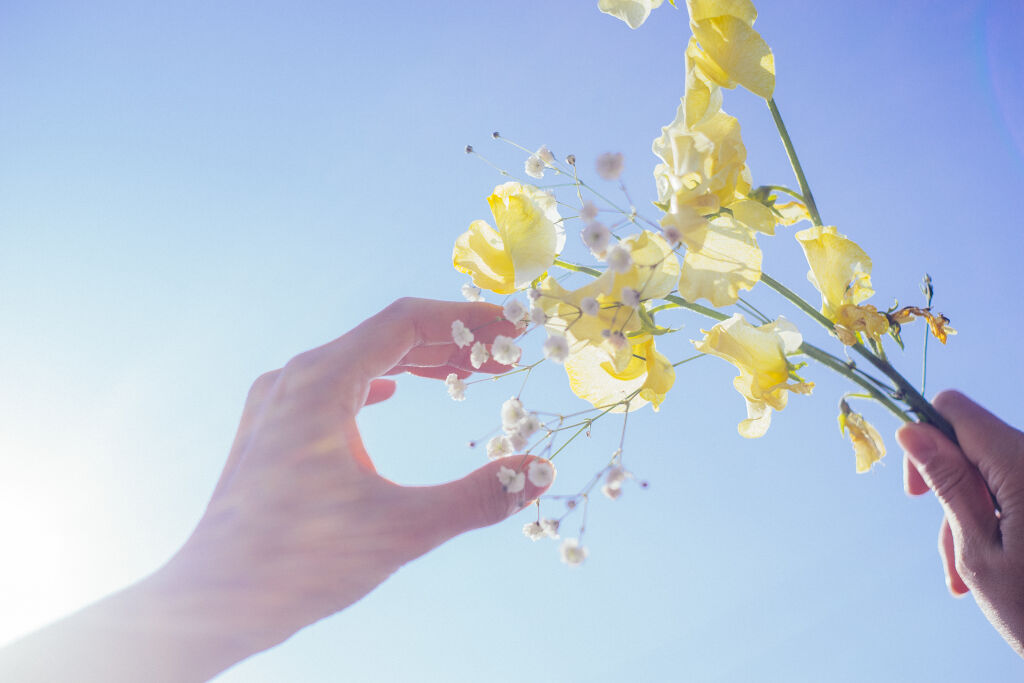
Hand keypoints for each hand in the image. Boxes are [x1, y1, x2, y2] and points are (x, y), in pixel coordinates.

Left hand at [176, 297, 552, 648]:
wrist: (214, 602)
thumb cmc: (298, 564)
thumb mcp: (401, 529)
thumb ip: (477, 498)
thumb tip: (539, 472)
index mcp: (321, 382)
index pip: (407, 322)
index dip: (467, 319)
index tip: (512, 327)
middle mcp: (295, 379)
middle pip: (385, 336)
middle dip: (450, 341)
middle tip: (504, 355)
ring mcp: (278, 402)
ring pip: (360, 360)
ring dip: (416, 363)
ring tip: (468, 372)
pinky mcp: (272, 429)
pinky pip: (336, 386)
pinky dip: (379, 384)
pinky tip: (394, 394)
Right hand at [897, 390, 1023, 656]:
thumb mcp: (979, 550)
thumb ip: (947, 483)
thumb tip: (910, 430)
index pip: (956, 410)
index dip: (924, 439)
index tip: (915, 492)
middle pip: (976, 445)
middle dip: (950, 493)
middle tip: (947, 554)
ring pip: (996, 473)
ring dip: (974, 516)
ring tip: (969, 577)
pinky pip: (1019, 490)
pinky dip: (1001, 521)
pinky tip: (999, 567)